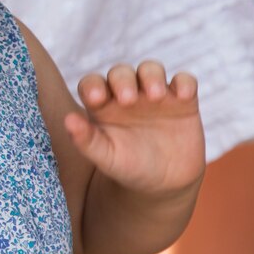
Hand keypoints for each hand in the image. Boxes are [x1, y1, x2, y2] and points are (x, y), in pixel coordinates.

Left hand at [64, 61, 203, 199]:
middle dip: (123, 81)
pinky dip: (185, 83)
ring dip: (152, 76)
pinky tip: (183, 96)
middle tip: (128, 100)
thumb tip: (68, 121)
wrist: (165, 183)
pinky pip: (185, 81)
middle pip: (121, 73)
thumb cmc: (128, 168)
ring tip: (155, 96)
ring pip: (151, 70)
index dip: (92, 86)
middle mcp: (127, 93)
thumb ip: (86, 140)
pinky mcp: (183, 101)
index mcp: (102, 104)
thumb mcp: (107, 158)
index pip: (92, 84)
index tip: (96, 99)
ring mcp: (155, 95)